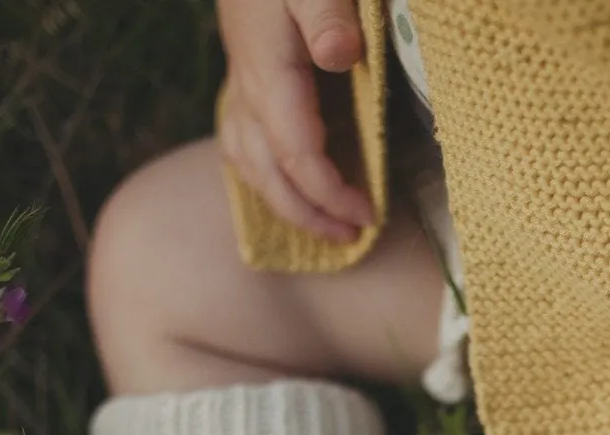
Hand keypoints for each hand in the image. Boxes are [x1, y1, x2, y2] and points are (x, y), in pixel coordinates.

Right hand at [217, 0, 373, 243]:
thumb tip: (339, 54)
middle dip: (309, 214)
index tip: (369, 214)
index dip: (331, 193)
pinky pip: (241, 143)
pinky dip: (262, 175)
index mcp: (270, 73)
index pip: (298, 154)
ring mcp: (240, 85)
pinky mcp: (243, 78)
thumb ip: (329, 15)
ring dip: (284, 202)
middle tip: (353, 237)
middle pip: (269, 174)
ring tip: (324, 226)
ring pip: (249, 164)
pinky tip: (282, 186)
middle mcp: (248, 88)